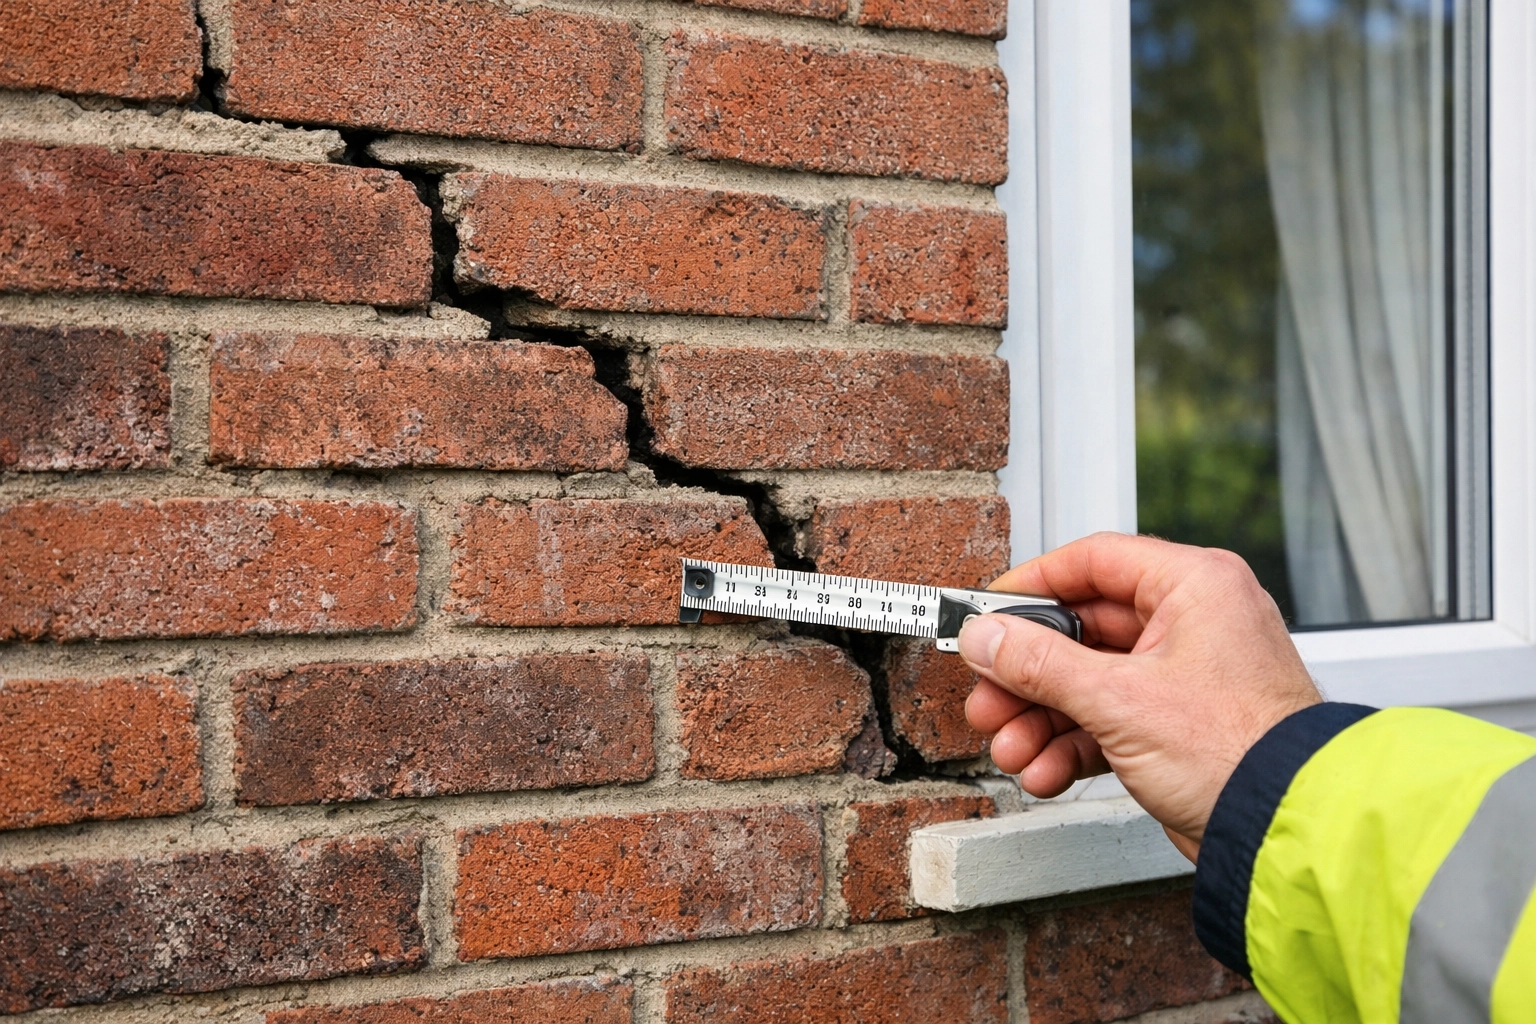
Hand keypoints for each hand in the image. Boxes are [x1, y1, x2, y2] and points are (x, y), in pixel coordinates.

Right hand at [960, 533, 1320, 858]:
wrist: (1287, 830)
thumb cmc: (1241, 751)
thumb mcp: (1119, 699)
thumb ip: (1040, 664)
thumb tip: (988, 638)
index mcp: (1194, 586)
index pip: (1094, 561)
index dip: (1033, 587)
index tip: (988, 613)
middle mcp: (1193, 622)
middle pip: (1082, 631)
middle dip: (1027, 676)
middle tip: (988, 697)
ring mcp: (1185, 676)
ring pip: (1089, 682)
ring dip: (1042, 718)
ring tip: (1011, 748)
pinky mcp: (1179, 725)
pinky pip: (1108, 721)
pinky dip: (1072, 745)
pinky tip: (1045, 770)